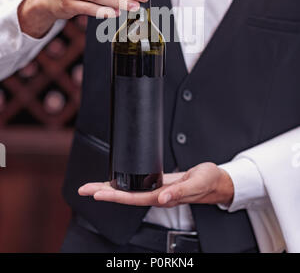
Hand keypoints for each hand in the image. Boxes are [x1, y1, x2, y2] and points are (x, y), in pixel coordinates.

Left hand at [78, 162, 233, 207]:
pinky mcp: (158, 183)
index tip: (97, 193)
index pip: (133, 198)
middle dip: (104, 192)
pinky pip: (136, 185)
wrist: (216, 181)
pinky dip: (123, 183)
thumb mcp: (196, 183)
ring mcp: (156, 190)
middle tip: (84, 189)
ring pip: (128, 191)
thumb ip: (180, 192)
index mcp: (163, 197)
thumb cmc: (208, 182)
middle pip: (125, 196)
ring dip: (110, 189)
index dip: (114, 195)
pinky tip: (115, 182)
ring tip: (92, 186)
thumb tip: (162, 199)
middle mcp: (156, 195)